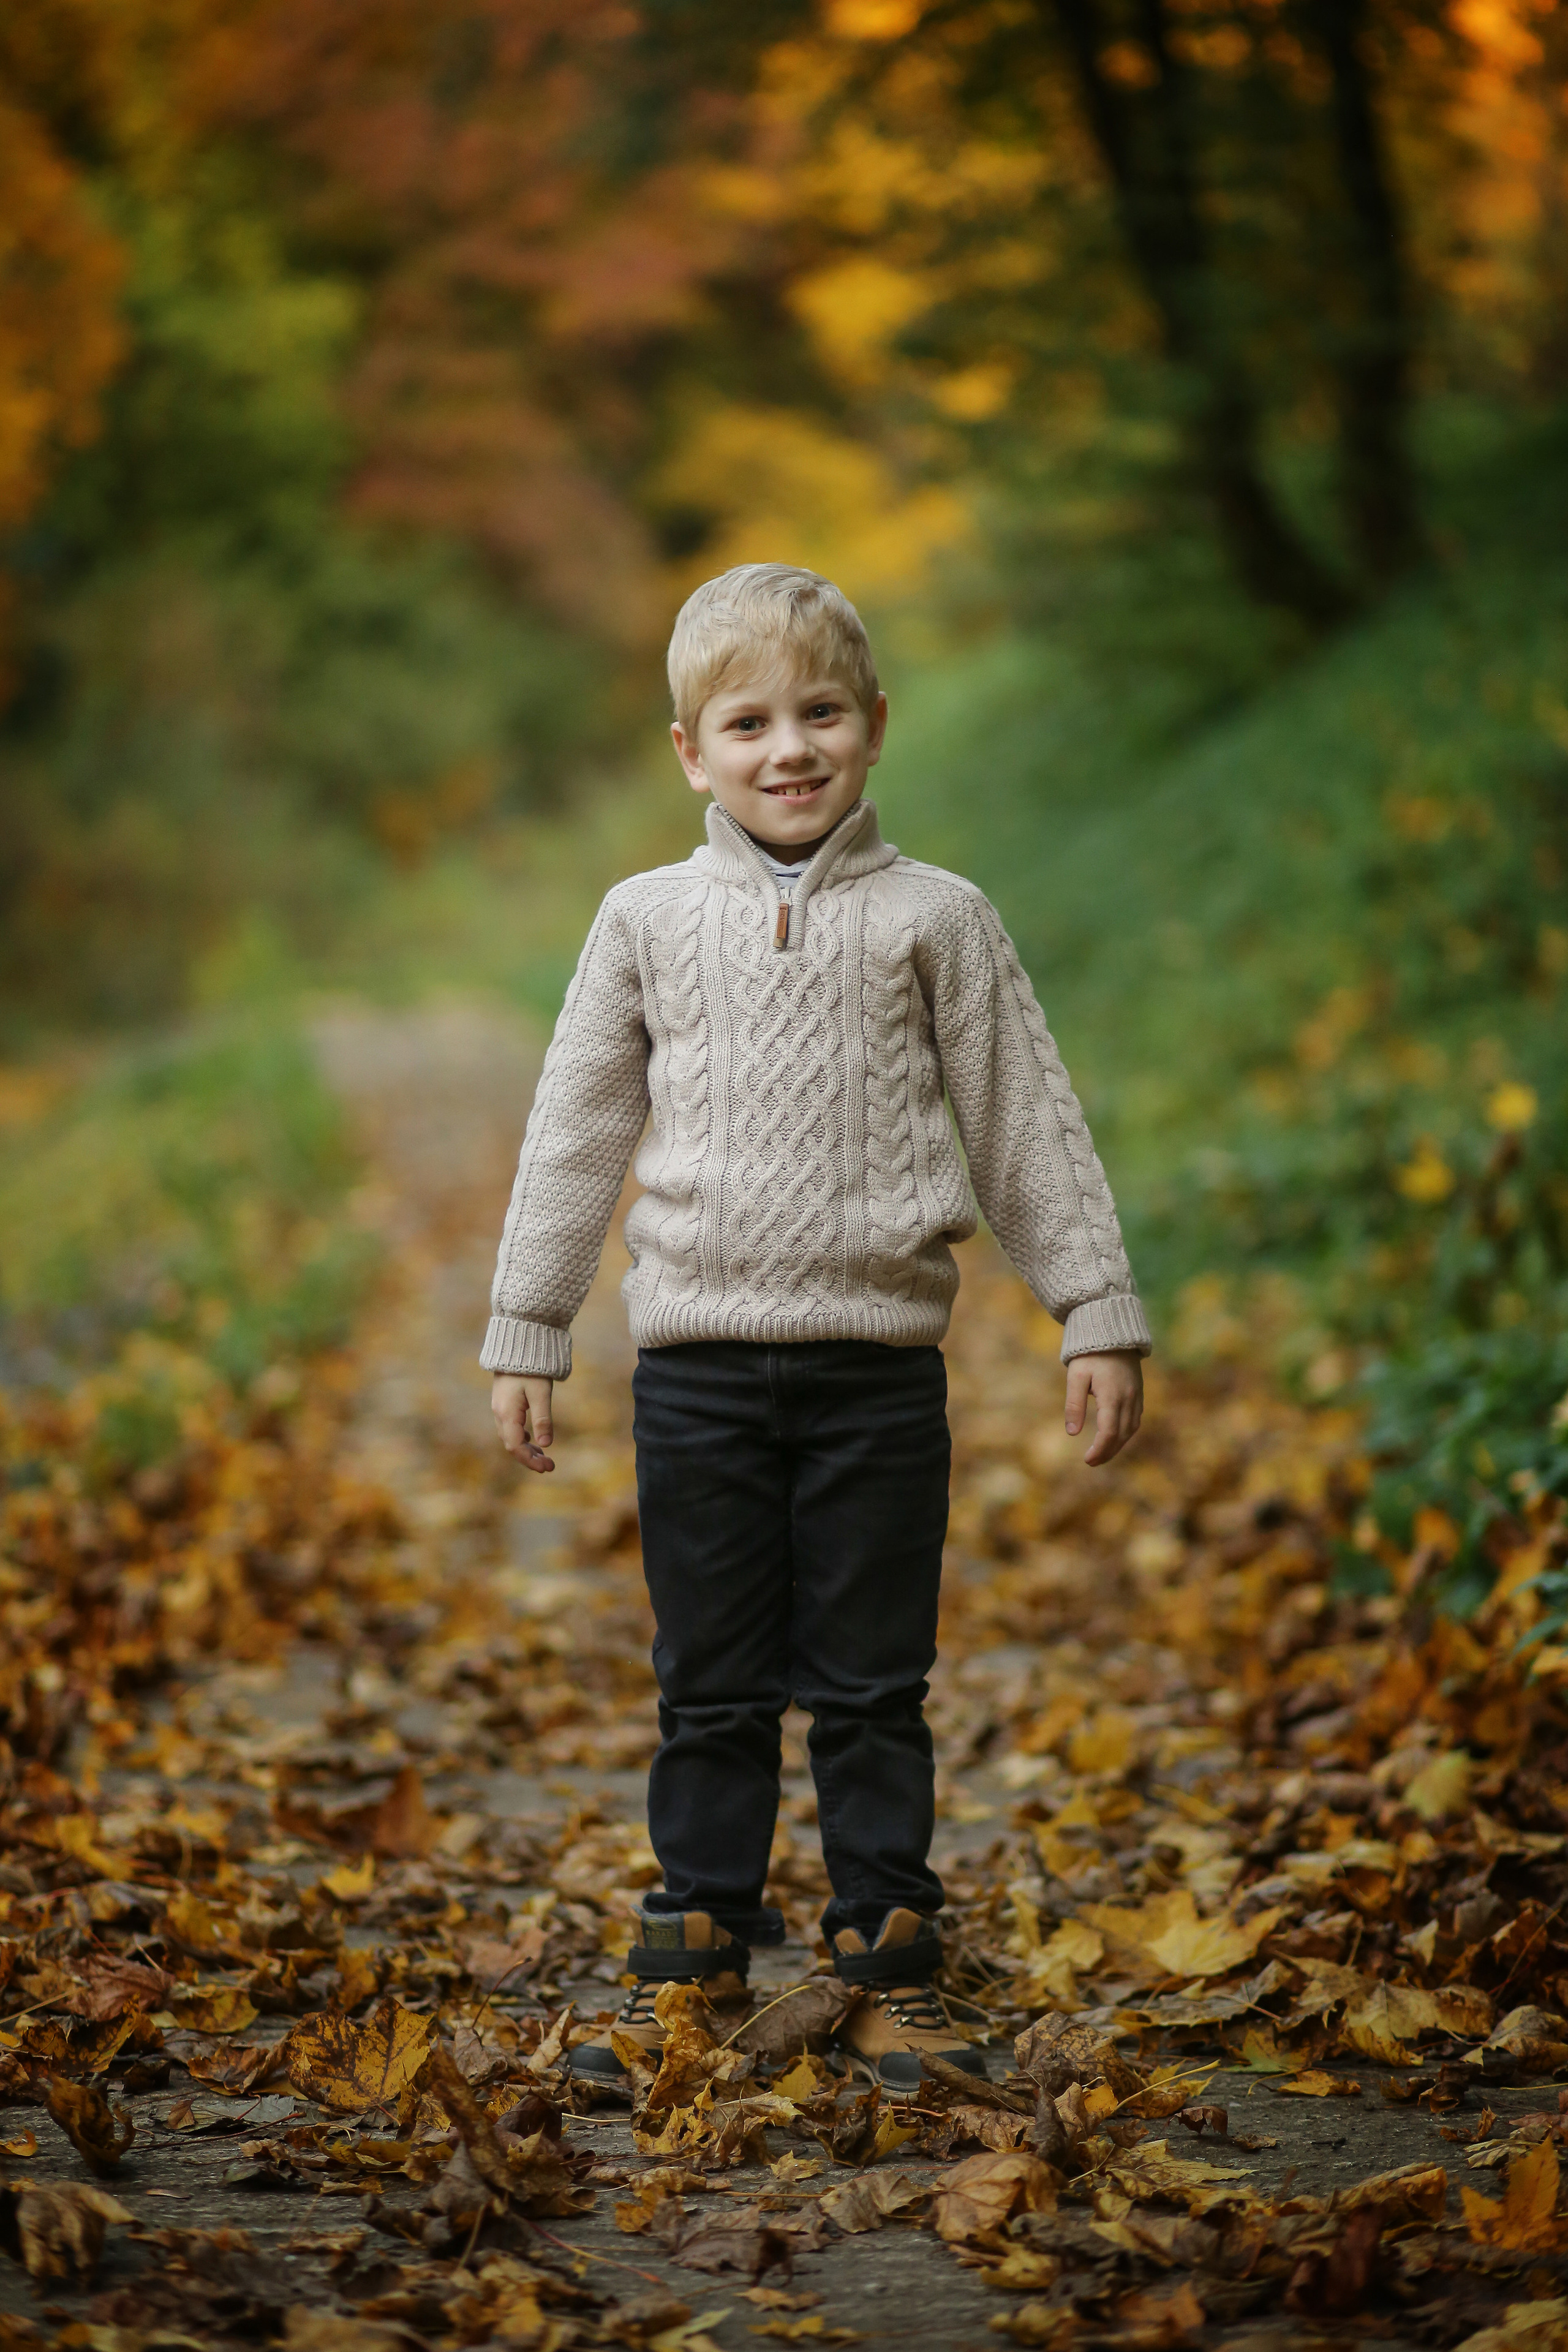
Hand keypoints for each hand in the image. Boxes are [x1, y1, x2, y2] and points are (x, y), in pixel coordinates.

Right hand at [492, 1373, 555, 1473]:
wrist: (517, 1344)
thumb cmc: (531, 1367)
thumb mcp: (541, 1393)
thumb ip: (543, 1418)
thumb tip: (546, 1444)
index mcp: (507, 1413)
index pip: (515, 1446)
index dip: (530, 1460)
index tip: (547, 1468)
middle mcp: (500, 1413)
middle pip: (512, 1444)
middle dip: (530, 1458)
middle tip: (550, 1466)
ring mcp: (500, 1407)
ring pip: (511, 1436)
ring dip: (527, 1449)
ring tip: (544, 1457)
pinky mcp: (504, 1402)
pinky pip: (511, 1427)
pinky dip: (523, 1437)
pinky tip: (534, 1439)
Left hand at [1064, 1350, 1142, 1466]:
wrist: (1112, 1330)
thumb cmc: (1089, 1353)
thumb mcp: (1076, 1376)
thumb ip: (1074, 1404)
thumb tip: (1072, 1433)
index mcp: (1112, 1395)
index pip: (1109, 1432)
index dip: (1099, 1450)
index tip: (1087, 1461)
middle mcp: (1129, 1397)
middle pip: (1122, 1435)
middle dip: (1108, 1452)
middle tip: (1092, 1462)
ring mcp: (1137, 1395)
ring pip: (1131, 1428)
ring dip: (1118, 1444)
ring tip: (1102, 1454)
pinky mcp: (1139, 1391)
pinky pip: (1135, 1418)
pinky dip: (1126, 1432)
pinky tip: (1115, 1436)